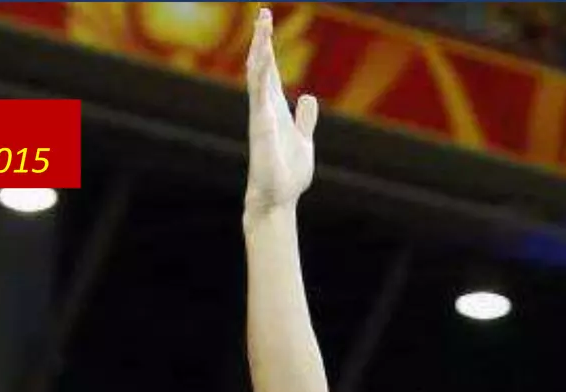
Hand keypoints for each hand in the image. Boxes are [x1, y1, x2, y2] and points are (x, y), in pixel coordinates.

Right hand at [244, 7, 316, 217]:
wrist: (278, 198)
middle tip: (263, 12)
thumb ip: (304, 118)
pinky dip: (259, 78)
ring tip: (262, 27)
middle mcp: (264, 108)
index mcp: (275, 109)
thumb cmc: (287, 173)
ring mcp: (261, 117)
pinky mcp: (262, 129)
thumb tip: (307, 97)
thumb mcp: (303, 139)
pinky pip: (259, 98)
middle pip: (262, 67)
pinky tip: (261, 61)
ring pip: (257, 76)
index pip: (270, 71)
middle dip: (263, 40)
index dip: (269, 47)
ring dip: (260, 51)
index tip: (267, 22)